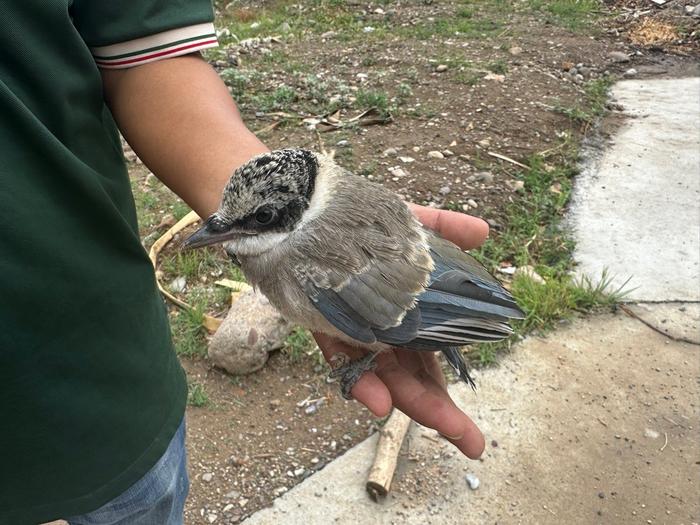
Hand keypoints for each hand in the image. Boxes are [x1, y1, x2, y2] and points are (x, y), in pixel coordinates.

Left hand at [315, 205, 488, 458]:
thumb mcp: (406, 222)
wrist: (301, 210)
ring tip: (443, 427)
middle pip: (414, 373)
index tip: (477, 410)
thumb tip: (483, 232)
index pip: (434, 352)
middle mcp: (383, 325)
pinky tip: (378, 399)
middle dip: (441, 407)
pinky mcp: (326, 330)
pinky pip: (345, 362)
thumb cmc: (357, 219)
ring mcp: (355, 330)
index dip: (454, 382)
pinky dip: (363, 382)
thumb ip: (442, 228)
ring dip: (410, 401)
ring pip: (385, 375)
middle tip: (471, 441)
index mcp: (406, 308)